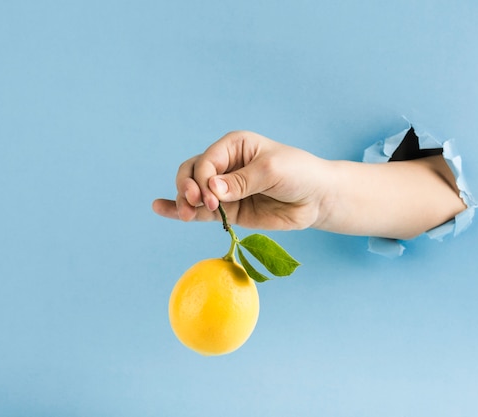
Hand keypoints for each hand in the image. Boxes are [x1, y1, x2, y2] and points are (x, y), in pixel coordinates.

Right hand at [152, 131, 331, 229]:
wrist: (317, 199)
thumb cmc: (299, 174)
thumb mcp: (272, 171)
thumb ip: (240, 181)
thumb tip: (211, 191)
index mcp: (234, 145)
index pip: (207, 161)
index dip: (203, 179)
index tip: (213, 198)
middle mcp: (225, 165)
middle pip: (191, 173)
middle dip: (188, 189)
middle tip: (194, 205)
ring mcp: (225, 189)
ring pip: (193, 192)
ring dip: (183, 202)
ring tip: (184, 214)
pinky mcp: (229, 210)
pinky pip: (201, 211)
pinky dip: (179, 209)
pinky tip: (160, 208)